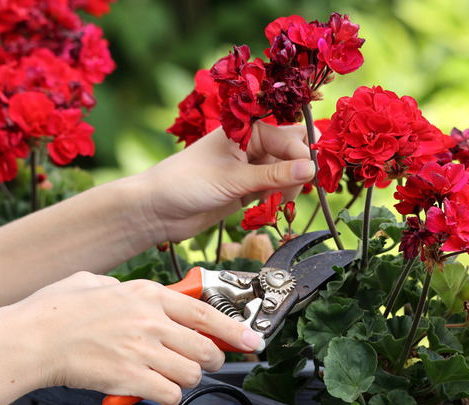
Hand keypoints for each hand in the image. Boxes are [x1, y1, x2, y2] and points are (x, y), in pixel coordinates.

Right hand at [13, 272, 261, 404]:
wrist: (31, 338)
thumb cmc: (56, 309)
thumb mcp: (94, 281)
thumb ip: (122, 287)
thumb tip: (131, 292)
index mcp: (147, 294)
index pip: (206, 311)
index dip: (235, 329)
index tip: (251, 339)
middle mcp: (151, 320)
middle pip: (206, 348)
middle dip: (211, 359)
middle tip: (202, 362)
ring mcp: (142, 349)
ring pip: (191, 374)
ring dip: (185, 379)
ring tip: (168, 375)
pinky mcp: (130, 377)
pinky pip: (169, 393)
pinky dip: (166, 394)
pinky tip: (151, 388)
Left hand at [140, 122, 314, 242]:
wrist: (157, 210)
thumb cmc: (187, 183)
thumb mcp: (234, 179)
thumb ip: (274, 176)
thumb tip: (312, 169)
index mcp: (246, 130)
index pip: (290, 139)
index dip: (302, 157)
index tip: (309, 178)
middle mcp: (251, 145)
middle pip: (292, 151)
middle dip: (300, 170)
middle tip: (296, 190)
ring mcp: (249, 168)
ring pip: (286, 174)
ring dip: (288, 189)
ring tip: (277, 203)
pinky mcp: (246, 189)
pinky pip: (274, 190)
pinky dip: (277, 199)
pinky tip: (269, 207)